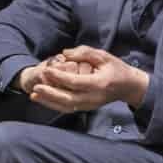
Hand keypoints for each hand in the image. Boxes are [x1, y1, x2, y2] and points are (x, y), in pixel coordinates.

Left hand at [28, 46, 147, 112]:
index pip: (75, 82)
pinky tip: (42, 100)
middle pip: (68, 99)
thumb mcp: (104, 56)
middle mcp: (93, 97)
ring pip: (66, 107)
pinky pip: (68, 108)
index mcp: (99, 83)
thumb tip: (64, 53)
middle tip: (35, 88)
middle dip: (50, 94)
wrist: (129, 87)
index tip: (45, 70)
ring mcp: (89, 105)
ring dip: (48, 102)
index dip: (59, 77)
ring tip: (34, 95)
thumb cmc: (116, 69)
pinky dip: (54, 105)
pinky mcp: (86, 108)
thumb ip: (84, 53)